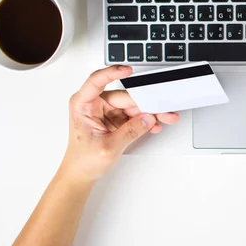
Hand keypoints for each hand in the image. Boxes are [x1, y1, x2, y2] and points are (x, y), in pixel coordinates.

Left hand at [60, 66, 179, 183]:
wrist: (81, 175)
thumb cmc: (82, 161)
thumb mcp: (108, 147)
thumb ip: (130, 131)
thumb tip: (147, 119)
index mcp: (83, 105)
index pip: (97, 81)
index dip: (112, 73)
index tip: (127, 70)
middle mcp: (94, 105)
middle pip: (124, 97)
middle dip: (144, 103)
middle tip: (161, 107)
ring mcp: (106, 112)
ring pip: (132, 106)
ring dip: (149, 113)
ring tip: (164, 117)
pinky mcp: (115, 119)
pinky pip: (133, 115)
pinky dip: (144, 121)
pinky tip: (154, 125)